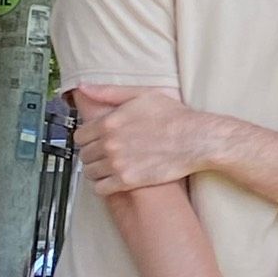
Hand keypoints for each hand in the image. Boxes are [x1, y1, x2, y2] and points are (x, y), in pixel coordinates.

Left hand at [74, 87, 215, 195]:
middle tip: (106, 152)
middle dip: (93, 153)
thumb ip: (110, 92)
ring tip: (111, 166)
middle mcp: (109, 144)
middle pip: (84, 154)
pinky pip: (100, 188)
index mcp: (109, 122)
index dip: (88, 137)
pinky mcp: (127, 181)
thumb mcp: (143, 95)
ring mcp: (117, 164)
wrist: (197, 139)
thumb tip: (84, 87)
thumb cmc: (175, 116)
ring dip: (97, 169)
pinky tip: (114, 179)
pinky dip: (103, 185)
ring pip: (90, 172)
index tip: (96, 139)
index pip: (79, 135)